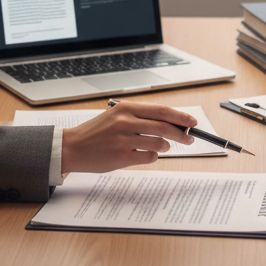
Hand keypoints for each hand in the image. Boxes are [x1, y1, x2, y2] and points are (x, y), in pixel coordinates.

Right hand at [60, 101, 196, 173]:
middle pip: (164, 127)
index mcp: (126, 108)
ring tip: (162, 147)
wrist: (72, 147)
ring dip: (166, 146)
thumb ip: (140, 117)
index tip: (192, 122)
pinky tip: (146, 155)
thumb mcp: (117, 116)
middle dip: (181, 134)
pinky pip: (148, 157)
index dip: (180, 117)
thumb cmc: (96, 132)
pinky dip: (153, 157)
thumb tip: (170, 121)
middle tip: (189, 139)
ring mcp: (123, 140)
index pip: (161, 110)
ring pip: (159, 143)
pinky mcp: (121, 157)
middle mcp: (126, 122)